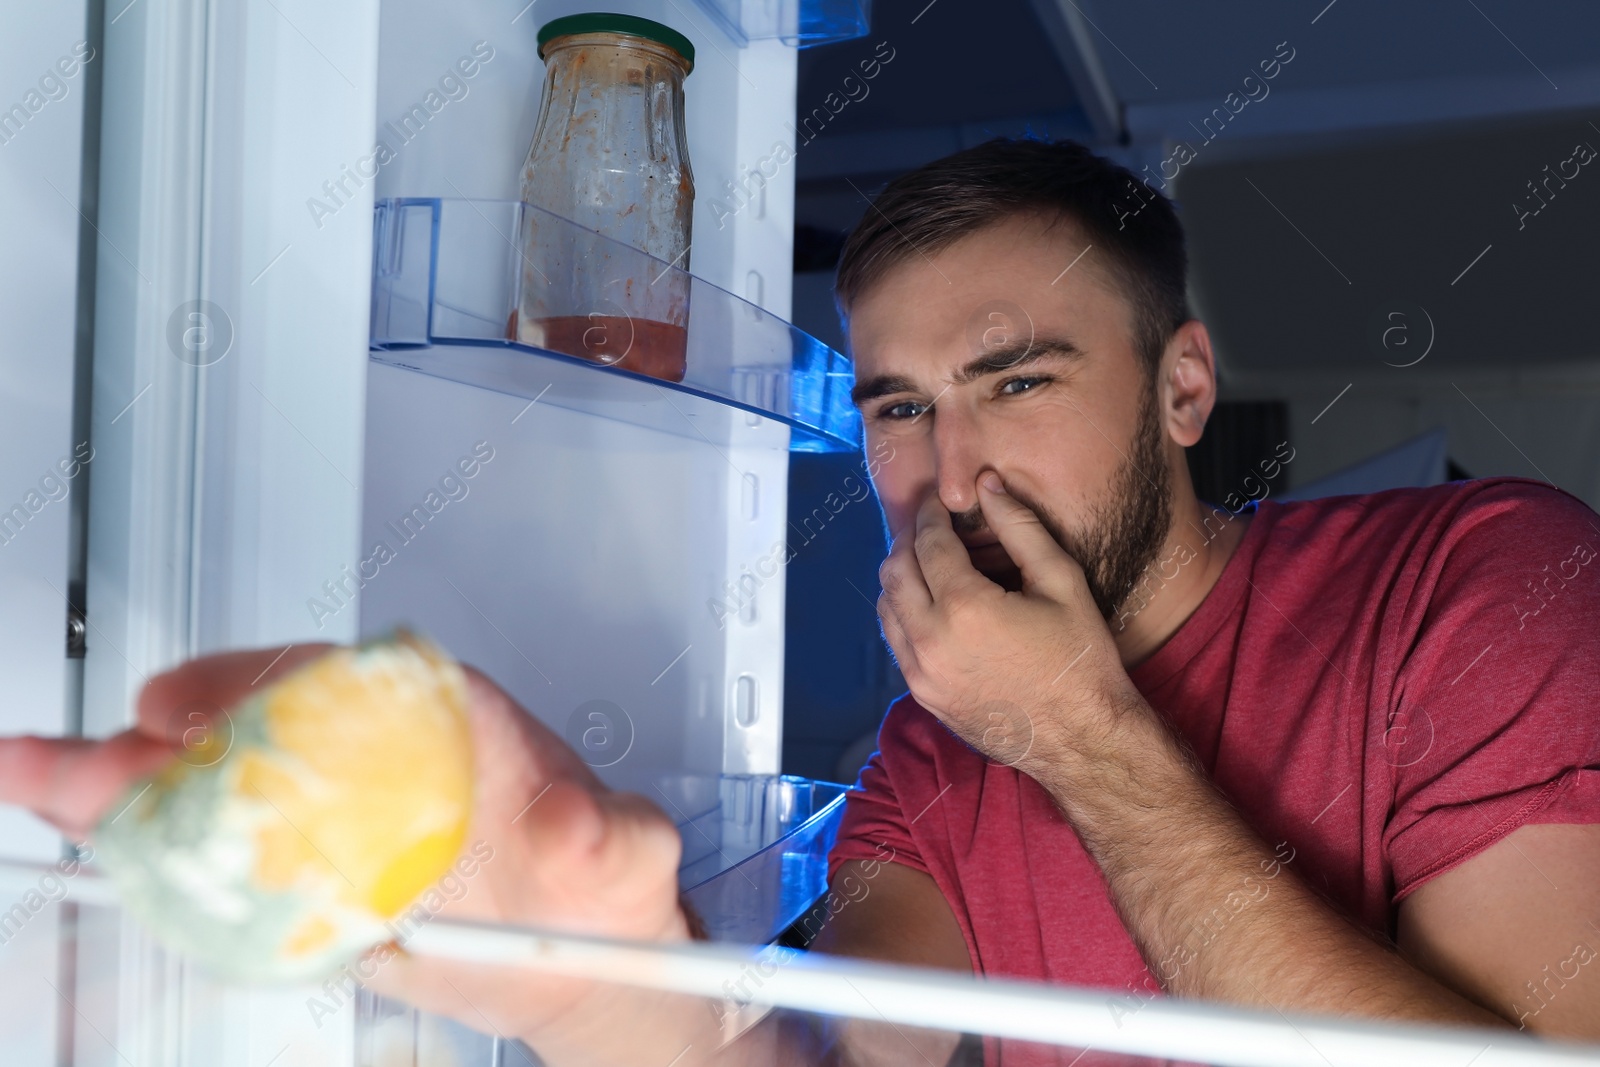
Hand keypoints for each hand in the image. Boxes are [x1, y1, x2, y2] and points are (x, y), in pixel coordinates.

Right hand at [0, 646, 700, 1064]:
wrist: (575, 948)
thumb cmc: (595, 888)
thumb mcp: (623, 859)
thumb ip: (611, 840)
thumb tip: (584, 830)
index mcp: (452, 720)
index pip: (348, 680)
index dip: (264, 684)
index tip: (195, 705)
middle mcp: (383, 748)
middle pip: (262, 725)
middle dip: (170, 740)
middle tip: (87, 764)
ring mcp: (339, 805)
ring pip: (222, 779)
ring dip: (130, 783)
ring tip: (45, 782)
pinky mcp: (308, 864)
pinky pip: (219, 845)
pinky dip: (145, 834)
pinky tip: (82, 824)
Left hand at [875, 473, 1142, 769]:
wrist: (1082, 739)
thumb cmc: (1080, 659)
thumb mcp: (1061, 582)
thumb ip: (1020, 527)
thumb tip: (988, 484)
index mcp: (964, 607)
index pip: (928, 542)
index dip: (930, 513)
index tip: (938, 499)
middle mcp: (930, 640)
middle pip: (895, 571)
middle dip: (909, 540)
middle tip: (931, 526)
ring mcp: (921, 673)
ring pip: (887, 608)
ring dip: (901, 577)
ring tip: (930, 562)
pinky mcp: (923, 696)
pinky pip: (897, 642)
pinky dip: (905, 614)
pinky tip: (934, 605)